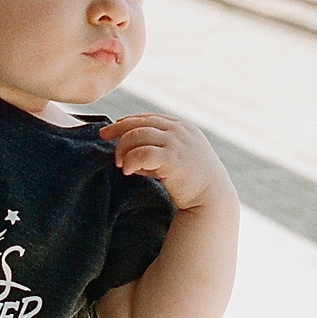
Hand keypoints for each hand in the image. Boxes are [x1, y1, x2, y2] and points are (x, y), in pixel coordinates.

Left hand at [100, 113, 233, 211]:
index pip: (148, 118)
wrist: (212, 199)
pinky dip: (131, 160)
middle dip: (118, 129)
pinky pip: (142, 153)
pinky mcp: (173, 158)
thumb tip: (127, 154)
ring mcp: (177, 143)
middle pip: (140, 122)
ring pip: (138, 135)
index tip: (112, 129)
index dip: (128, 121)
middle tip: (103, 138)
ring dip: (123, 148)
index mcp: (182, 127)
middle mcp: (179, 130)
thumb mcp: (175, 160)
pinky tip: (127, 170)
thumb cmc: (192, 182)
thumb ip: (155, 152)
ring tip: (120, 163)